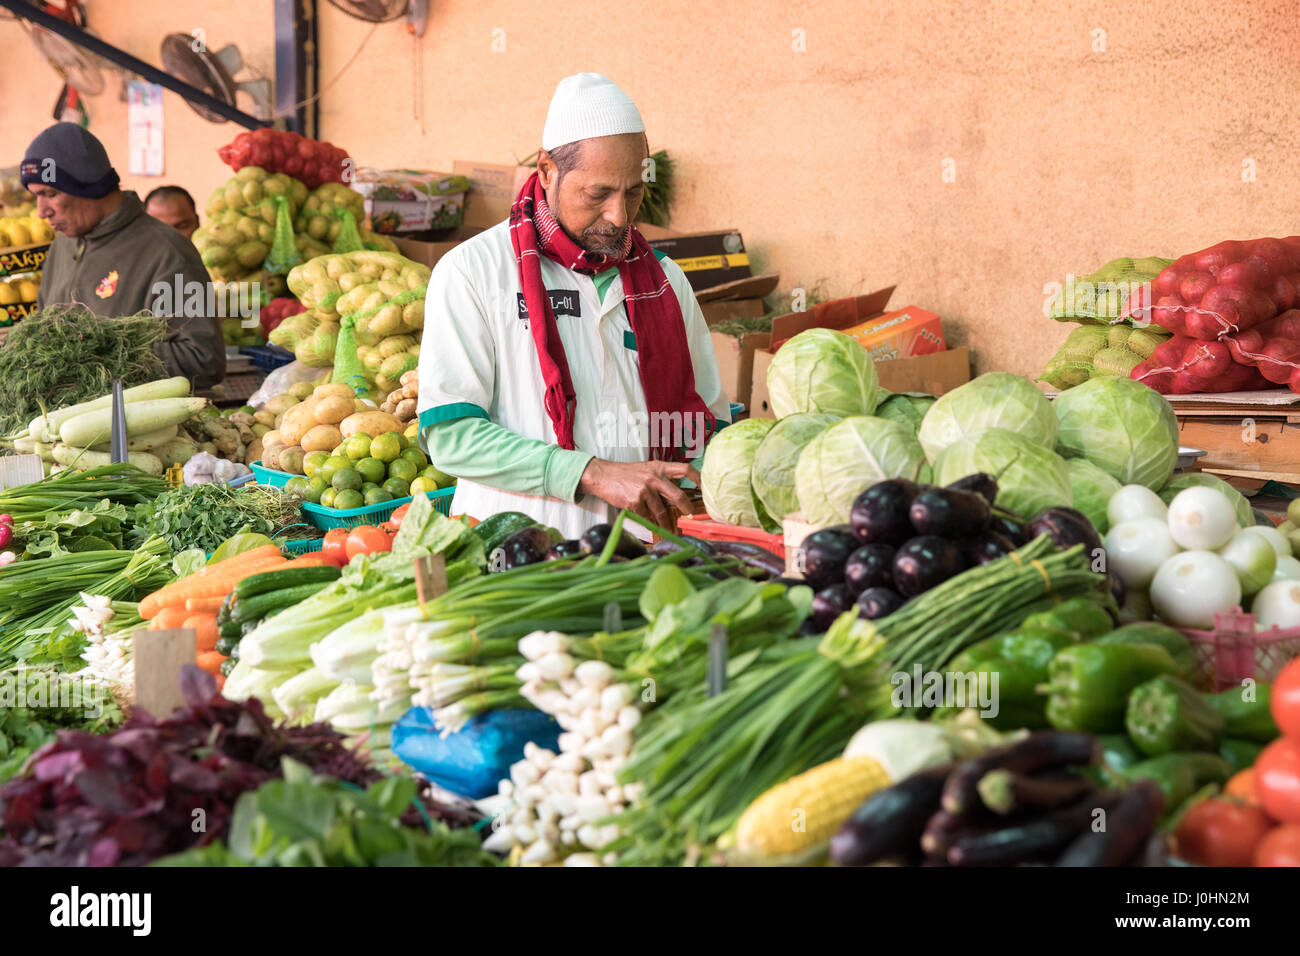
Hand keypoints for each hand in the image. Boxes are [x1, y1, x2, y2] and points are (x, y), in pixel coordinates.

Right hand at [577, 458, 699, 527]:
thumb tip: (675, 496)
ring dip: (665, 522)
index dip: (697, 477)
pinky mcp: (634, 501)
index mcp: (659, 467)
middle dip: (686, 508)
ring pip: (660, 511)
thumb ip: (660, 478)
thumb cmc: (624, 474)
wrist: (602, 475)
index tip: (705, 486)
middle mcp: (653, 477)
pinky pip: (645, 516)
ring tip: (668, 528)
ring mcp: (644, 490)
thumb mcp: (645, 469)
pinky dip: (646, 521)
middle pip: (677, 495)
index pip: (684, 469)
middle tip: (689, 515)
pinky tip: (646, 521)